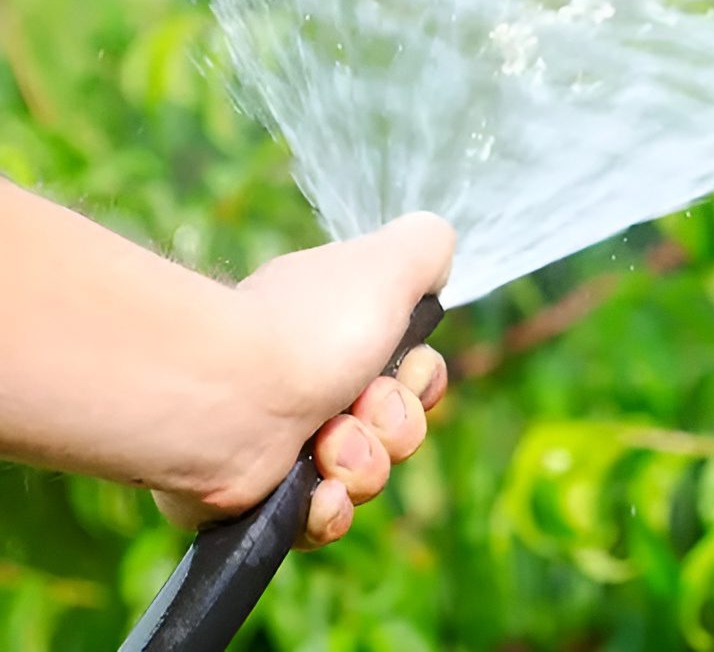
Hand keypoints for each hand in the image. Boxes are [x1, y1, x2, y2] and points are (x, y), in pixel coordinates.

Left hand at [152, 213, 453, 548]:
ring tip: (328, 446)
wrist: (227, 398)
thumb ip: (427, 246)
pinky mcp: (261, 499)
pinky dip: (328, 509)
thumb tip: (434, 269)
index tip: (406, 371)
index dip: (421, 381)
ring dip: (362, 465)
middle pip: (397, 429)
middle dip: (395, 426)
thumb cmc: (310, 330)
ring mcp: (285, 445)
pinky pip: (323, 519)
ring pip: (366, 477)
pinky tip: (315, 492)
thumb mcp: (388, 262)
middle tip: (360, 409)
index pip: (410, 373)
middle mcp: (312, 384)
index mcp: (337, 332)